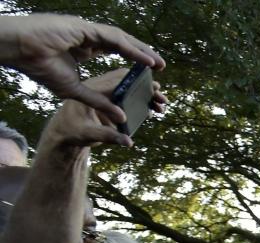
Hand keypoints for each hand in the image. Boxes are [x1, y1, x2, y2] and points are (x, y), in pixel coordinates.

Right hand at [0, 14, 163, 122]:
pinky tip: (147, 60)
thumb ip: (99, 101)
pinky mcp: (85, 28)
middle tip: (160, 67)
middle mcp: (87, 36)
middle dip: (141, 55)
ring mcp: (86, 30)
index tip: (146, 72)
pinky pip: (115, 39)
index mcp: (83, 47)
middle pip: (122, 44)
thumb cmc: (39, 67)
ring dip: (142, 52)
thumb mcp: (75, 90)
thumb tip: (122, 117)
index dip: (130, 60)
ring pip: (122, 40)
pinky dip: (133, 49)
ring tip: (159, 64)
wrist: (18, 51)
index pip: (113, 51)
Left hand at [41, 67, 167, 150]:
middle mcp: (98, 87)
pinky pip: (126, 94)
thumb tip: (128, 142)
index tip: (155, 87)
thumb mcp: (88, 135)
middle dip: (147, 89)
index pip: (118, 80)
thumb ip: (108, 136)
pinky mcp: (107, 99)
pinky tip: (150, 108)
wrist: (61, 133)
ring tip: (161, 105)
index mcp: (92, 89)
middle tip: (162, 98)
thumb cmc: (70, 132)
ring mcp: (103, 92)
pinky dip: (140, 100)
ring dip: (146, 94)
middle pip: (127, 80)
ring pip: (129, 86)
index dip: (139, 82)